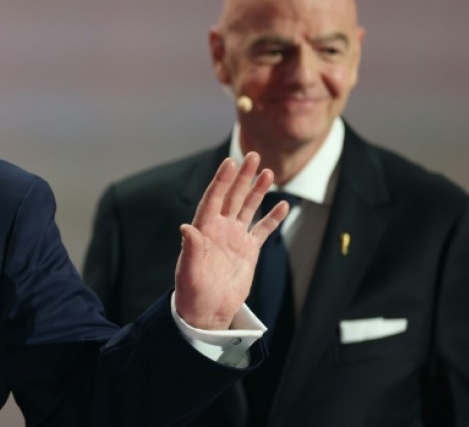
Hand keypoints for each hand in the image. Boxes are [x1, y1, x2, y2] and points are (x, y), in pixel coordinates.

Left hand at [174, 152, 288, 329]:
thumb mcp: (189, 272)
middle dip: (242, 177)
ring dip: (257, 190)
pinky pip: (262, 229)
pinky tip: (283, 205)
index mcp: (203, 229)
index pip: (213, 198)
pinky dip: (272, 218)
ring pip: (247, 207)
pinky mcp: (248, 250)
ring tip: (268, 172)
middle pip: (232, 196)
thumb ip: (191, 249)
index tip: (230, 163)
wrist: (207, 311)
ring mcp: (234, 238)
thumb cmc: (192, 293)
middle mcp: (219, 228)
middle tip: (253, 156)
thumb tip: (186, 227)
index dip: (222, 181)